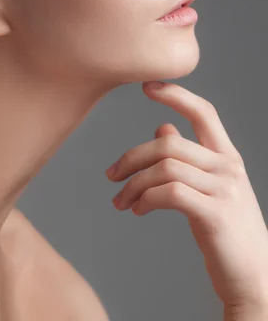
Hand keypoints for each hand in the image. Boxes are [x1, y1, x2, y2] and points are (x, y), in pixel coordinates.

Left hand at [105, 81, 267, 309]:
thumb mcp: (209, 187)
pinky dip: (145, 199)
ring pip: (165, 168)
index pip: (204, 112)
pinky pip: (170, 194)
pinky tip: (137, 210)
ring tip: (121, 201)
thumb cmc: (226, 229)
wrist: (255, 277)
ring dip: (133, 184)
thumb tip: (162, 128)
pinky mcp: (215, 215)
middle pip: (170, 144)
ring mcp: (224, 190)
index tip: (147, 85)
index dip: (176, 95)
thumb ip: (188, 157)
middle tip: (110, 176)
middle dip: (132, 157)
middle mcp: (228, 167)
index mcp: (227, 156)